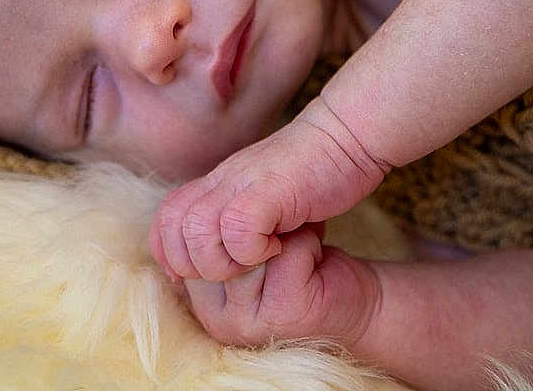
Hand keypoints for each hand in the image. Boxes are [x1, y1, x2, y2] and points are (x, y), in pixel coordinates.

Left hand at [150, 97, 388, 280]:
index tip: (205, 275)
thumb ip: (237, 214)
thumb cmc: (311, 172)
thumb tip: (219, 251)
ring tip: (254, 261)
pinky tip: (277, 247)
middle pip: (171, 228)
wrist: (344, 135)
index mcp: (215, 185)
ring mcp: (241, 184)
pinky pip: (237, 227)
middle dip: (194, 264)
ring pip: (196, 231)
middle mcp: (220, 182)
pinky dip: (251, 250)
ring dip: (221, 261)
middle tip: (234, 269)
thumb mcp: (263, 194)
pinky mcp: (269, 190)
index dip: (172, 254)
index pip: (164, 220)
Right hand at [181, 223, 378, 349]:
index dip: (223, 218)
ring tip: (296, 251)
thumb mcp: (241, 239)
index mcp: (196, 296)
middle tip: (278, 240)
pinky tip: (315, 260)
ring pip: (248, 247)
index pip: (183, 234)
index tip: (254, 229)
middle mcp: (213, 316)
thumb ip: (207, 229)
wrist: (352, 295)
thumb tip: (180, 211)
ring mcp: (247, 321)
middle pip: (212, 239)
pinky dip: (308, 243)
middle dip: (253, 226)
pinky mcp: (285, 315)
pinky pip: (286, 255)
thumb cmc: (295, 261)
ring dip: (284, 236)